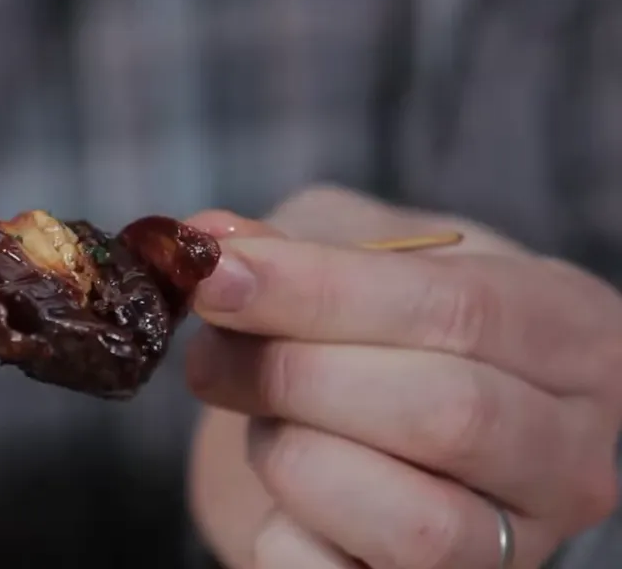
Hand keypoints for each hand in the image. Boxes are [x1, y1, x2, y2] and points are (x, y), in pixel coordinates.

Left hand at [184, 186, 621, 567]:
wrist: (356, 420)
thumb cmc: (367, 318)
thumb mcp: (344, 248)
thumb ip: (289, 243)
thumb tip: (213, 249)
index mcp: (569, 332)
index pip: (461, 309)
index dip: (323, 291)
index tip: (220, 278)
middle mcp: (569, 451)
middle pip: (448, 414)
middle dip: (299, 376)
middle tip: (212, 355)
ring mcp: (518, 544)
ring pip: (418, 522)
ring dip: (295, 458)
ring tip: (265, 423)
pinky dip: (286, 536)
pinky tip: (278, 496)